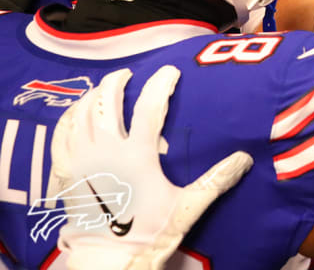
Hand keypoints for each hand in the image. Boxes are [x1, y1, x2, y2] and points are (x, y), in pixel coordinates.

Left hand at [51, 66, 251, 269]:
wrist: (108, 258)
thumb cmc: (148, 232)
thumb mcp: (188, 206)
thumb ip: (217, 179)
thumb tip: (245, 157)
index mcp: (137, 154)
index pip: (150, 106)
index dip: (161, 83)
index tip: (171, 71)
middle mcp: (105, 150)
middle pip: (108, 101)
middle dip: (119, 82)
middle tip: (130, 75)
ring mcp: (81, 159)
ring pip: (82, 113)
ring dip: (94, 96)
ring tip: (104, 88)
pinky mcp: (65, 171)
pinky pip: (60, 134)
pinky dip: (69, 117)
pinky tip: (76, 113)